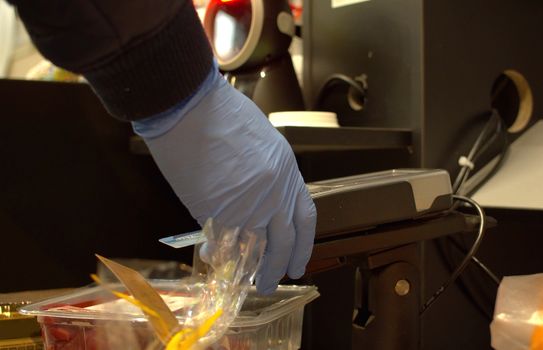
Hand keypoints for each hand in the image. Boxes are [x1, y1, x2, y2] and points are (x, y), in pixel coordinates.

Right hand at [133, 67, 315, 293]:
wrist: (191, 106)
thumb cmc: (222, 113)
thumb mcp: (261, 142)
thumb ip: (267, 174)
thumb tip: (259, 199)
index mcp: (288, 172)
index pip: (306, 218)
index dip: (304, 245)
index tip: (298, 262)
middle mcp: (274, 193)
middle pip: (283, 242)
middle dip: (278, 266)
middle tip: (272, 283)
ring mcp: (247, 204)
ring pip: (254, 248)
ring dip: (250, 268)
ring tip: (244, 282)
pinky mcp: (218, 211)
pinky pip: (222, 241)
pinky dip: (218, 252)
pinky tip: (213, 258)